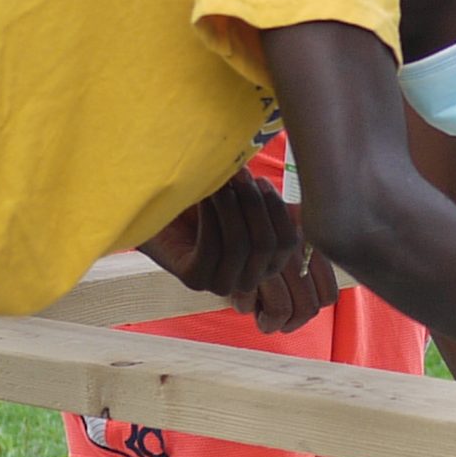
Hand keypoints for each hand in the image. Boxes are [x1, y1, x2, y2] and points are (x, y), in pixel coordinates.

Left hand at [141, 173, 336, 334]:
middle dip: (256, 206)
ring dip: (233, 208)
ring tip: (221, 181)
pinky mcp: (193, 278)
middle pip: (268, 246)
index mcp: (263, 260)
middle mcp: (245, 277)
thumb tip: (308, 181)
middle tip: (239, 175)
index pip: (289, 245)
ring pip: (242, 246)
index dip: (279, 212)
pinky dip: (212, 216)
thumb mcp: (240, 192)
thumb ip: (267, 196)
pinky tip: (204, 195)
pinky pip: (214, 247)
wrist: (147, 201)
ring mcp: (218, 282)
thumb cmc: (198, 193)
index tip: (262, 181)